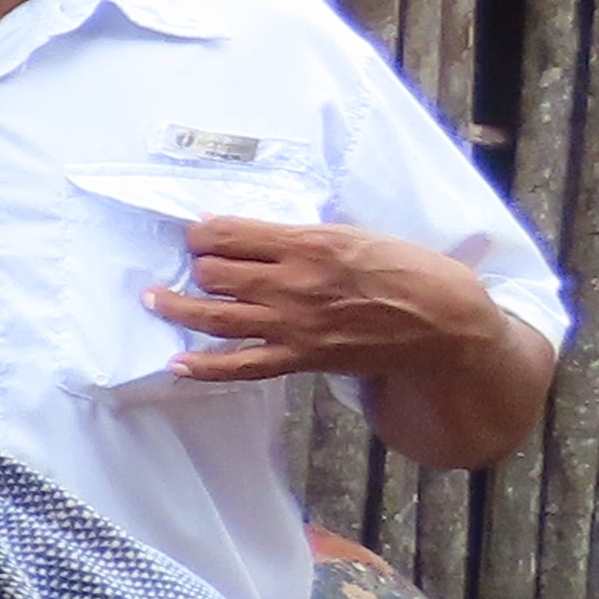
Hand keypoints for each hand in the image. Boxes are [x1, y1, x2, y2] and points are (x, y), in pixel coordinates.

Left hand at [151, 218, 499, 388]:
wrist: (446, 325)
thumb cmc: (408, 271)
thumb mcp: (355, 235)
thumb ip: (301, 236)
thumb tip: (251, 232)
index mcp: (308, 244)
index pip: (229, 234)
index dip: (202, 233)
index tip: (197, 234)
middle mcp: (292, 283)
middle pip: (214, 272)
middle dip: (195, 265)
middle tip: (191, 264)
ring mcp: (293, 324)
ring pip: (214, 315)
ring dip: (176, 306)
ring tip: (152, 299)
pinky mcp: (302, 357)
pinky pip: (242, 365)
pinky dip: (205, 366)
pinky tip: (176, 364)